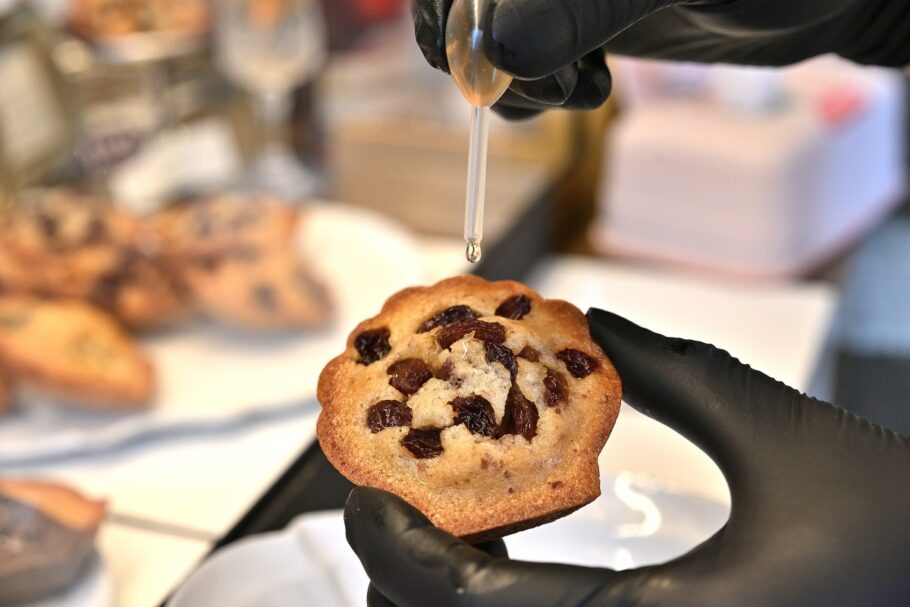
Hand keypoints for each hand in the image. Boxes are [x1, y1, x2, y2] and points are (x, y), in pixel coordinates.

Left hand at [345, 309, 909, 605]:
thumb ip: (675, 373)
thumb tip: (598, 325)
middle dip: (406, 581)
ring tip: (440, 515)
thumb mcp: (783, 436)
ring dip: (447, 594)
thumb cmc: (897, 529)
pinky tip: (507, 545)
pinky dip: (498, 601)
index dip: (398, 553)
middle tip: (389, 502)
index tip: (359, 498)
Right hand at [413, 0, 909, 117]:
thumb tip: (499, 51)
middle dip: (484, 54)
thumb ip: (583, 5)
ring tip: (576, 91)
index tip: (502, 66)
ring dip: (506, 81)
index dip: (461, 17)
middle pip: (454, 1)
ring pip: (473, 32)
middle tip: (556, 88)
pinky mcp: (562, 11)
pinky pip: (507, 53)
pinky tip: (581, 88)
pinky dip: (526, 86)